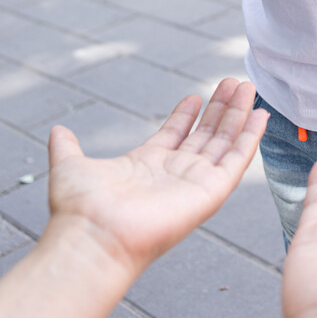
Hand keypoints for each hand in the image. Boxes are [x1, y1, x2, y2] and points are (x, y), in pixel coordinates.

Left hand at [48, 79, 268, 278]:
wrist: (93, 236)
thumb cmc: (81, 209)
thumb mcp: (72, 166)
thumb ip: (68, 147)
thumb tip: (57, 130)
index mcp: (146, 166)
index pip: (175, 135)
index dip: (187, 115)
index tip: (198, 94)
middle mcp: (174, 174)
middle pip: (205, 135)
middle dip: (220, 108)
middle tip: (234, 81)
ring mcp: (194, 183)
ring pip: (224, 142)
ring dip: (238, 114)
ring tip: (248, 86)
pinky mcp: (210, 192)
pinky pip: (236, 160)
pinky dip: (250, 137)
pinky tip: (259, 115)